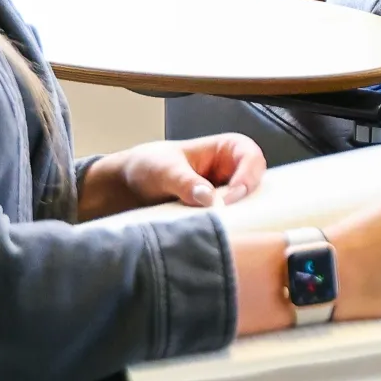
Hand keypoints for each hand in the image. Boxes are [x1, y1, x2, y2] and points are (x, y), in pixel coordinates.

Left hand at [77, 134, 264, 218]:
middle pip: (255, 183)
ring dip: (235, 215)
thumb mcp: (165, 170)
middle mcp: (232, 170)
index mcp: (227, 148)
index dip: (247, 177)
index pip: (251, 158)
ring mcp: (225, 193)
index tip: (231, 198)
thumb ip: (186, 182)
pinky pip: (230, 219)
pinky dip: (224, 225)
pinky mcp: (216, 212)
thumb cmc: (148, 165)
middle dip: (245, 199)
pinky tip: (211, 231)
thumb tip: (208, 199)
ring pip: (245, 204)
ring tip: (217, 225)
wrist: (126, 187)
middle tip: (227, 215)